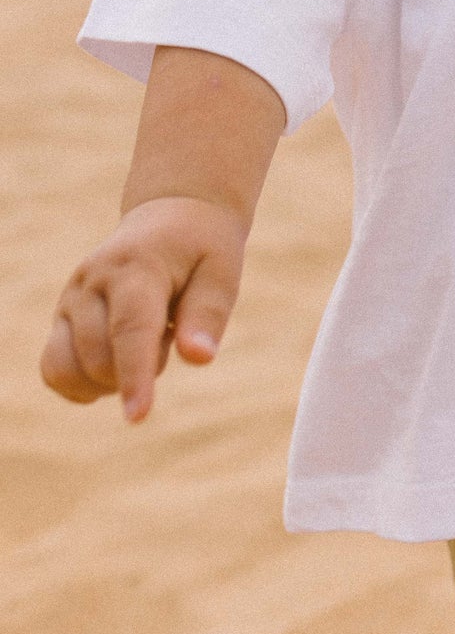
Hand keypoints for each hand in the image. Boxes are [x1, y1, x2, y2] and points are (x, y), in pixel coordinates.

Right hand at [40, 196, 245, 422]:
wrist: (171, 217)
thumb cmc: (202, 250)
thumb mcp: (221, 272)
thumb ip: (208, 315)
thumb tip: (198, 358)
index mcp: (137, 266)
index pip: (130, 328)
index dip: (134, 375)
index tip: (137, 417)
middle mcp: (92, 280)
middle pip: (100, 358)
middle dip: (142, 368)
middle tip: (170, 329)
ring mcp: (71, 297)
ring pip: (68, 369)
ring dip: (109, 379)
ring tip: (143, 341)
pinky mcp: (61, 315)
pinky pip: (53, 370)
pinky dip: (81, 384)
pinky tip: (116, 364)